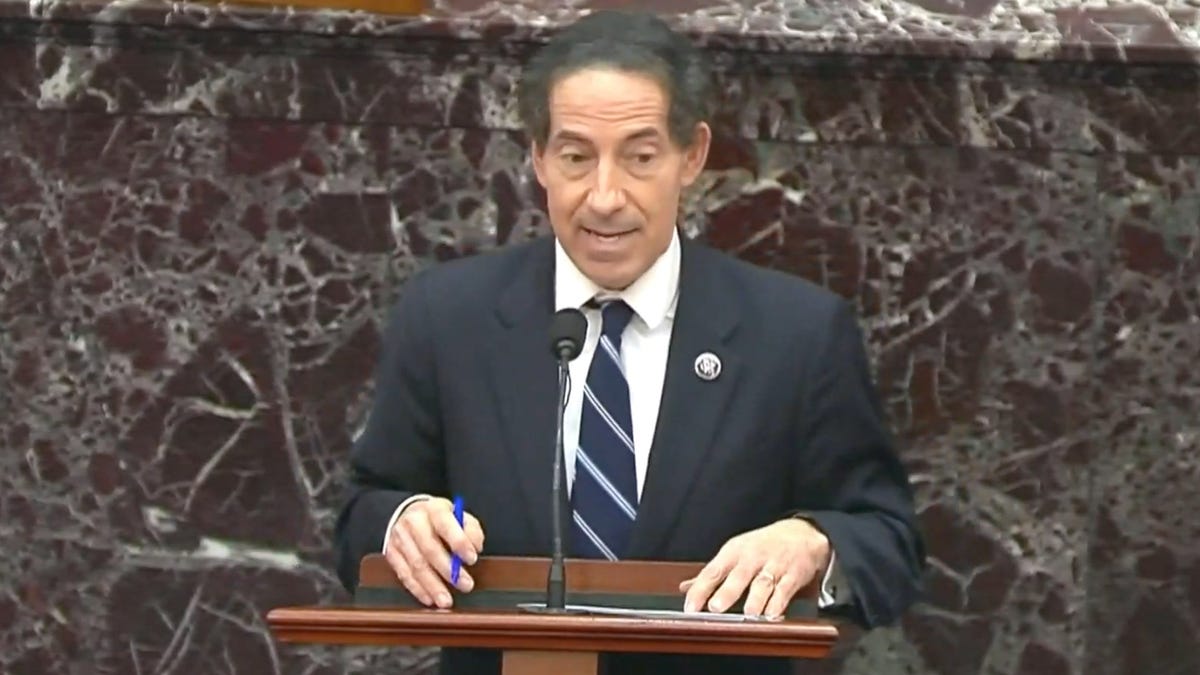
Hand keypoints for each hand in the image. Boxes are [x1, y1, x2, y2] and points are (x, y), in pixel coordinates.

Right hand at [384, 497, 484, 608]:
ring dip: (433, 586)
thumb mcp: (458, 516)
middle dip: (448, 570)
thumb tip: (475, 547)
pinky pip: (404, 575)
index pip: (446, 524)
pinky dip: (418, 589)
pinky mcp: (392, 553)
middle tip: (465, 585)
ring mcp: (400, 538)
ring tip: (446, 601)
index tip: (472, 558)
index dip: (459, 542)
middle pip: (429, 549)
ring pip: (416, 565)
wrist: (410, 514)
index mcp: (433, 509)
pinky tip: (430, 599)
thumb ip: (471, 530)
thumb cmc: (440, 520)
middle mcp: (413, 522)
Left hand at [680, 518, 829, 617]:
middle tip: (716, 608)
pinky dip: (778, 604)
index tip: (690, 606)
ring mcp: (774, 566)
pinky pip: (785, 591)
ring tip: (748, 615)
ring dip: (755, 600)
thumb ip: (712, 573)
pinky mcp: (793, 576)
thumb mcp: (735, 552)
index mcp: (734, 552)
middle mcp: (752, 558)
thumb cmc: (762, 546)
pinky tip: (771, 615)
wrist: (801, 534)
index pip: (713, 571)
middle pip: (738, 576)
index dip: (701, 589)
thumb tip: (686, 588)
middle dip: (727, 592)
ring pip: (763, 584)